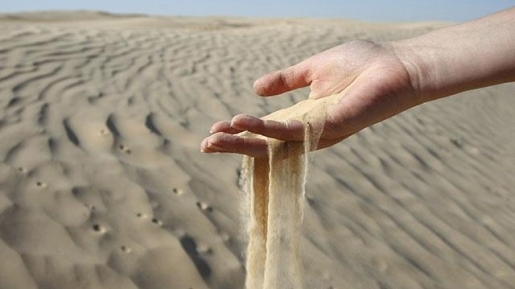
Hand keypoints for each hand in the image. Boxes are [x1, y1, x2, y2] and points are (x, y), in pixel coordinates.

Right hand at [201, 40, 421, 156]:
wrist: (399, 65)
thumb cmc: (363, 66)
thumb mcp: (313, 69)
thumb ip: (286, 80)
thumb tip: (256, 87)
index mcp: (303, 117)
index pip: (265, 129)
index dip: (240, 131)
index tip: (213, 130)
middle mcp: (309, 130)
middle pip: (265, 144)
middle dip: (235, 146)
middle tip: (205, 145)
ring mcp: (320, 132)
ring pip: (274, 143)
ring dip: (243, 141)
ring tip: (215, 138)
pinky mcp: (331, 126)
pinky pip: (293, 131)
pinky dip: (267, 128)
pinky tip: (244, 122)